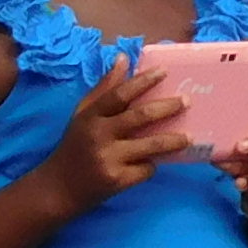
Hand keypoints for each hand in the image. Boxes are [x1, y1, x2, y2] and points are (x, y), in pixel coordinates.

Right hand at [33, 59, 195, 209]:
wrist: (58, 190)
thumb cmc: (75, 147)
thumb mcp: (83, 115)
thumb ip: (105, 88)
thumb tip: (124, 58)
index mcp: (90, 117)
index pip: (118, 94)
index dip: (142, 81)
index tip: (164, 71)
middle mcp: (99, 136)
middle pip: (139, 117)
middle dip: (167, 107)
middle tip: (187, 101)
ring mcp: (108, 159)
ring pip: (150, 146)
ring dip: (173, 140)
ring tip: (190, 137)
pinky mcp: (117, 181)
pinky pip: (145, 169)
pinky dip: (152, 165)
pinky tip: (153, 162)